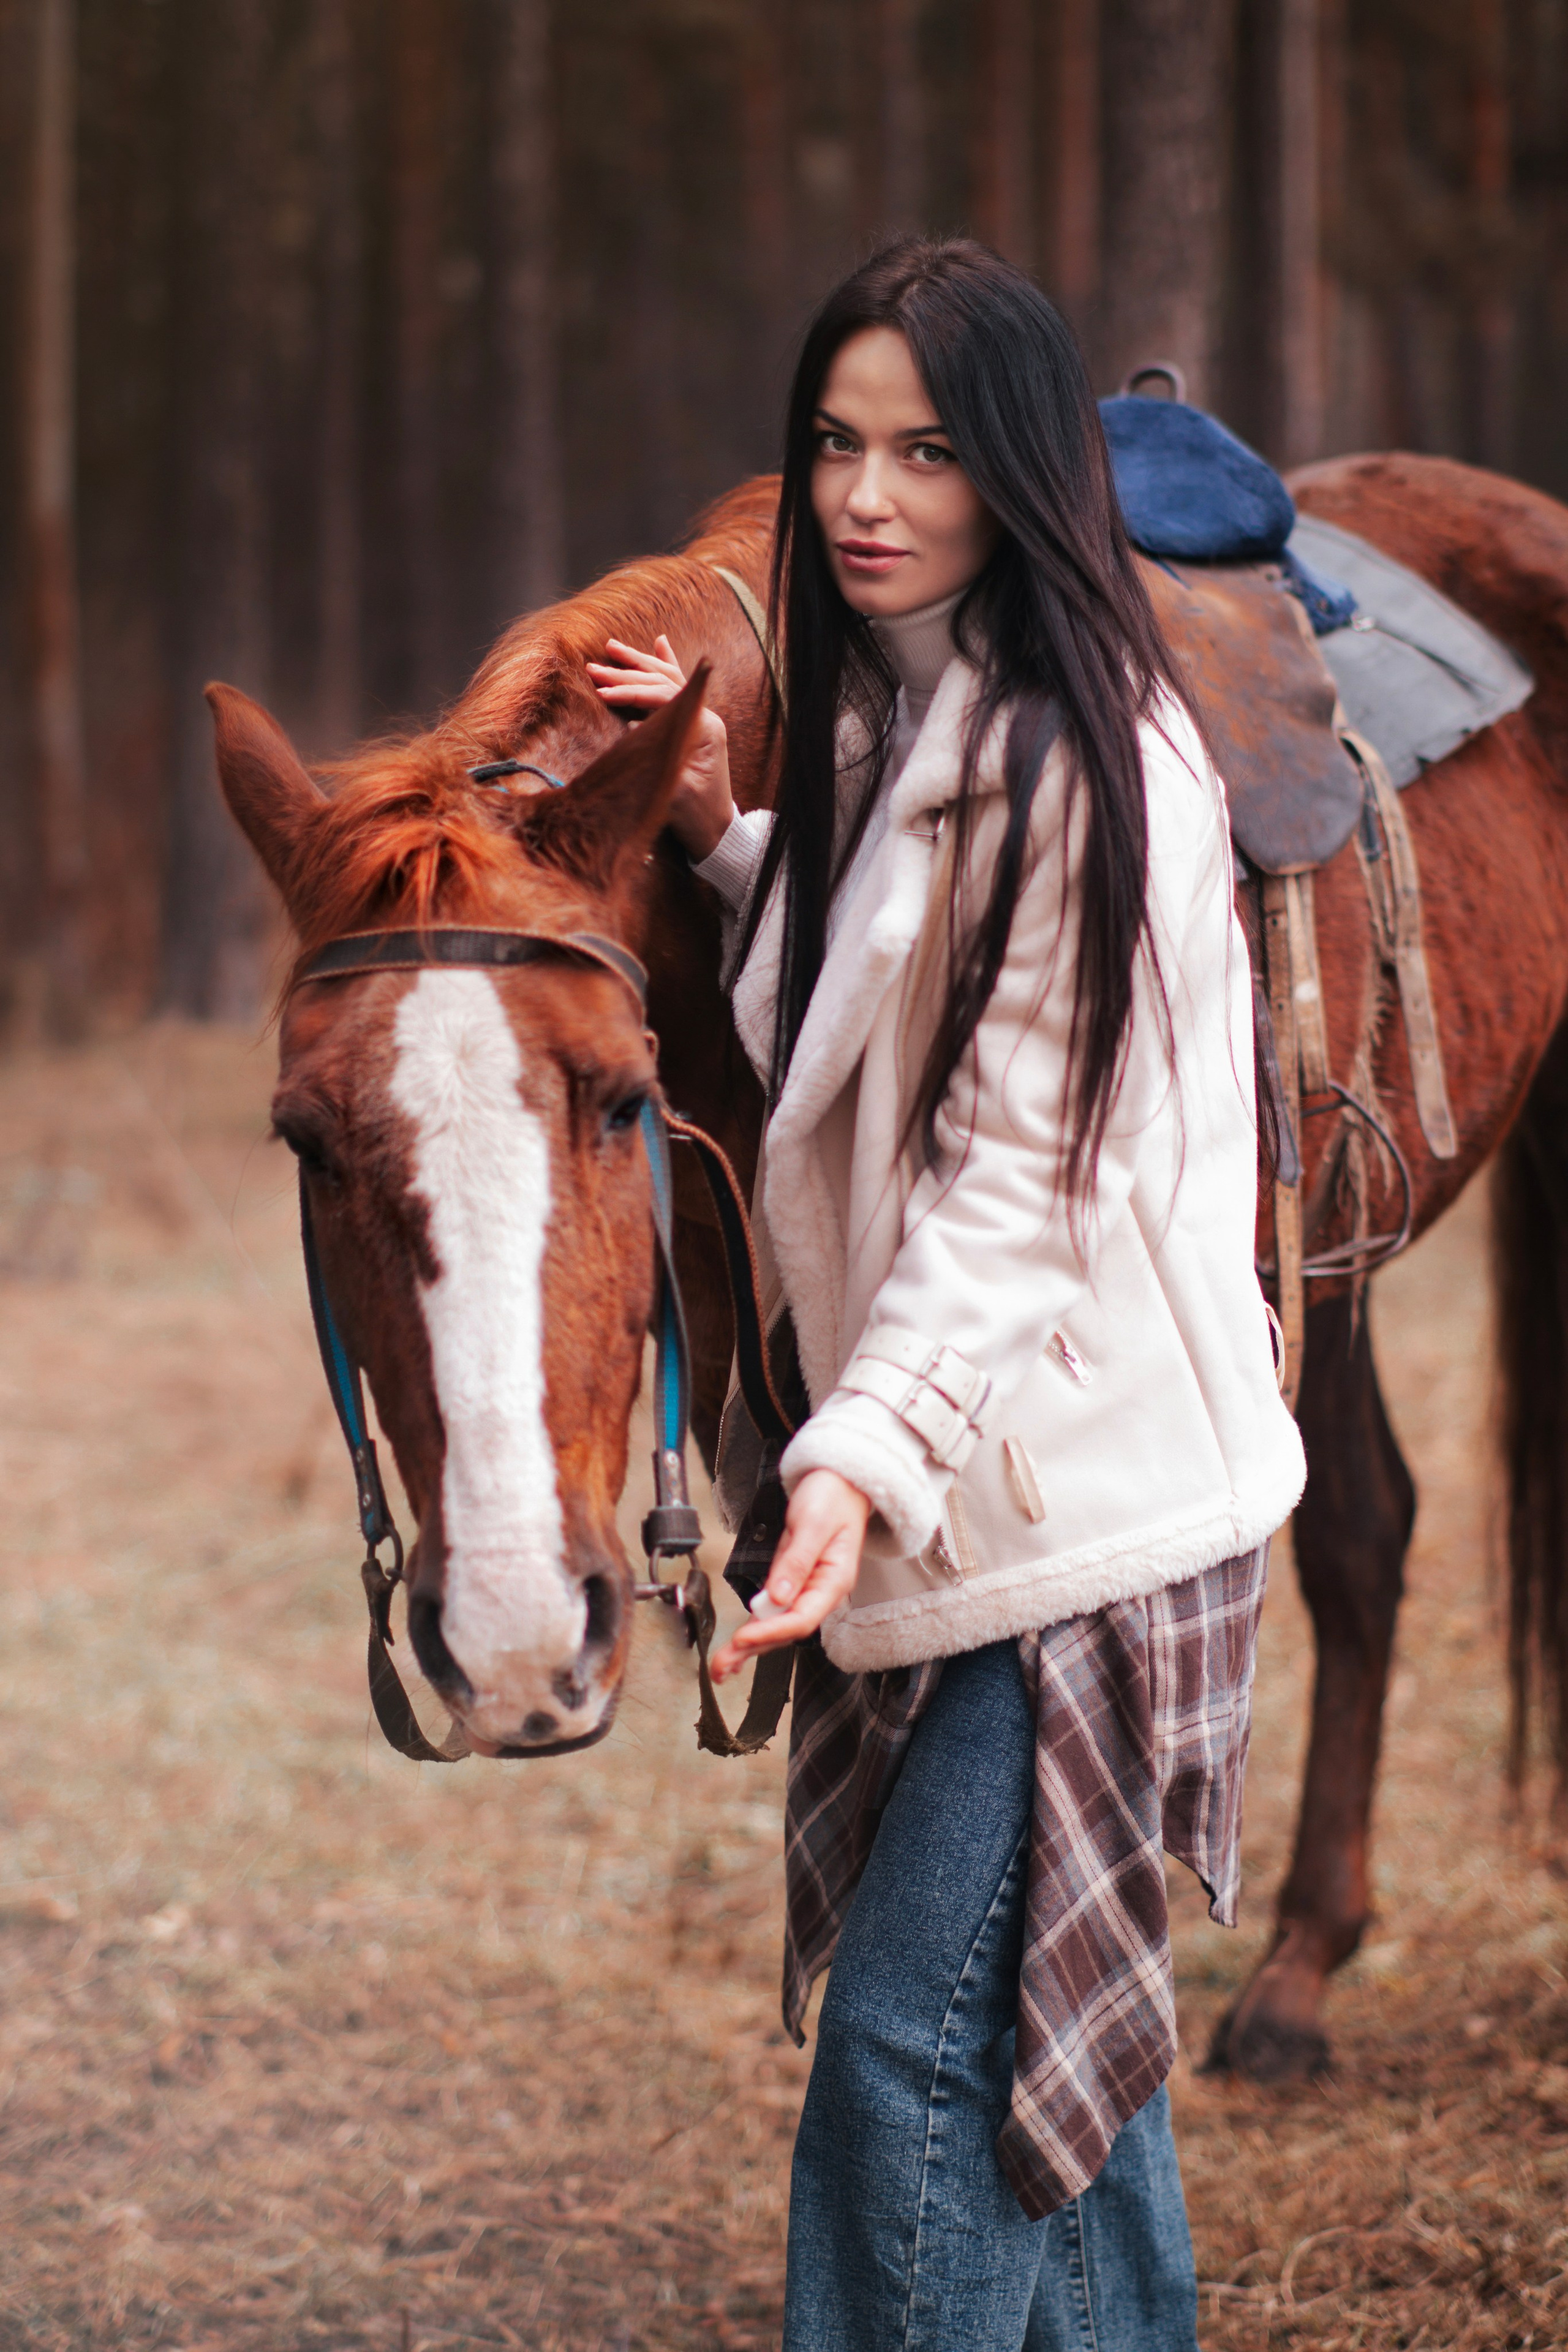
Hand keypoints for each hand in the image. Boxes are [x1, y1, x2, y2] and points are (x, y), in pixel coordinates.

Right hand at [586, 635, 736, 860]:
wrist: (715, 832)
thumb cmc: (695, 816)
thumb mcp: (675, 792)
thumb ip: (658, 758)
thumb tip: (632, 729)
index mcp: (704, 729)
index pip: (664, 697)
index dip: (631, 692)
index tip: (602, 693)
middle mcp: (706, 718)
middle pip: (664, 683)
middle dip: (627, 673)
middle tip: (593, 667)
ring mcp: (701, 720)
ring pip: (668, 681)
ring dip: (639, 664)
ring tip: (611, 648)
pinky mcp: (692, 727)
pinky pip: (677, 690)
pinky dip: (665, 667)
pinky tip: (659, 644)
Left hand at [709, 1469, 870, 1680]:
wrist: (841, 1479)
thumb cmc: (832, 1496)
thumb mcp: (813, 1523)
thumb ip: (796, 1560)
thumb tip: (777, 1596)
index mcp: (834, 1581)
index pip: (802, 1618)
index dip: (770, 1630)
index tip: (743, 1637)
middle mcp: (821, 1591)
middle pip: (787, 1630)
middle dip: (753, 1648)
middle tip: (722, 1666)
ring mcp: (807, 1587)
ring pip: (777, 1624)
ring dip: (750, 1645)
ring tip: (723, 1665)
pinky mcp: (793, 1580)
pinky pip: (773, 1610)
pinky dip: (755, 1627)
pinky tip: (739, 1644)